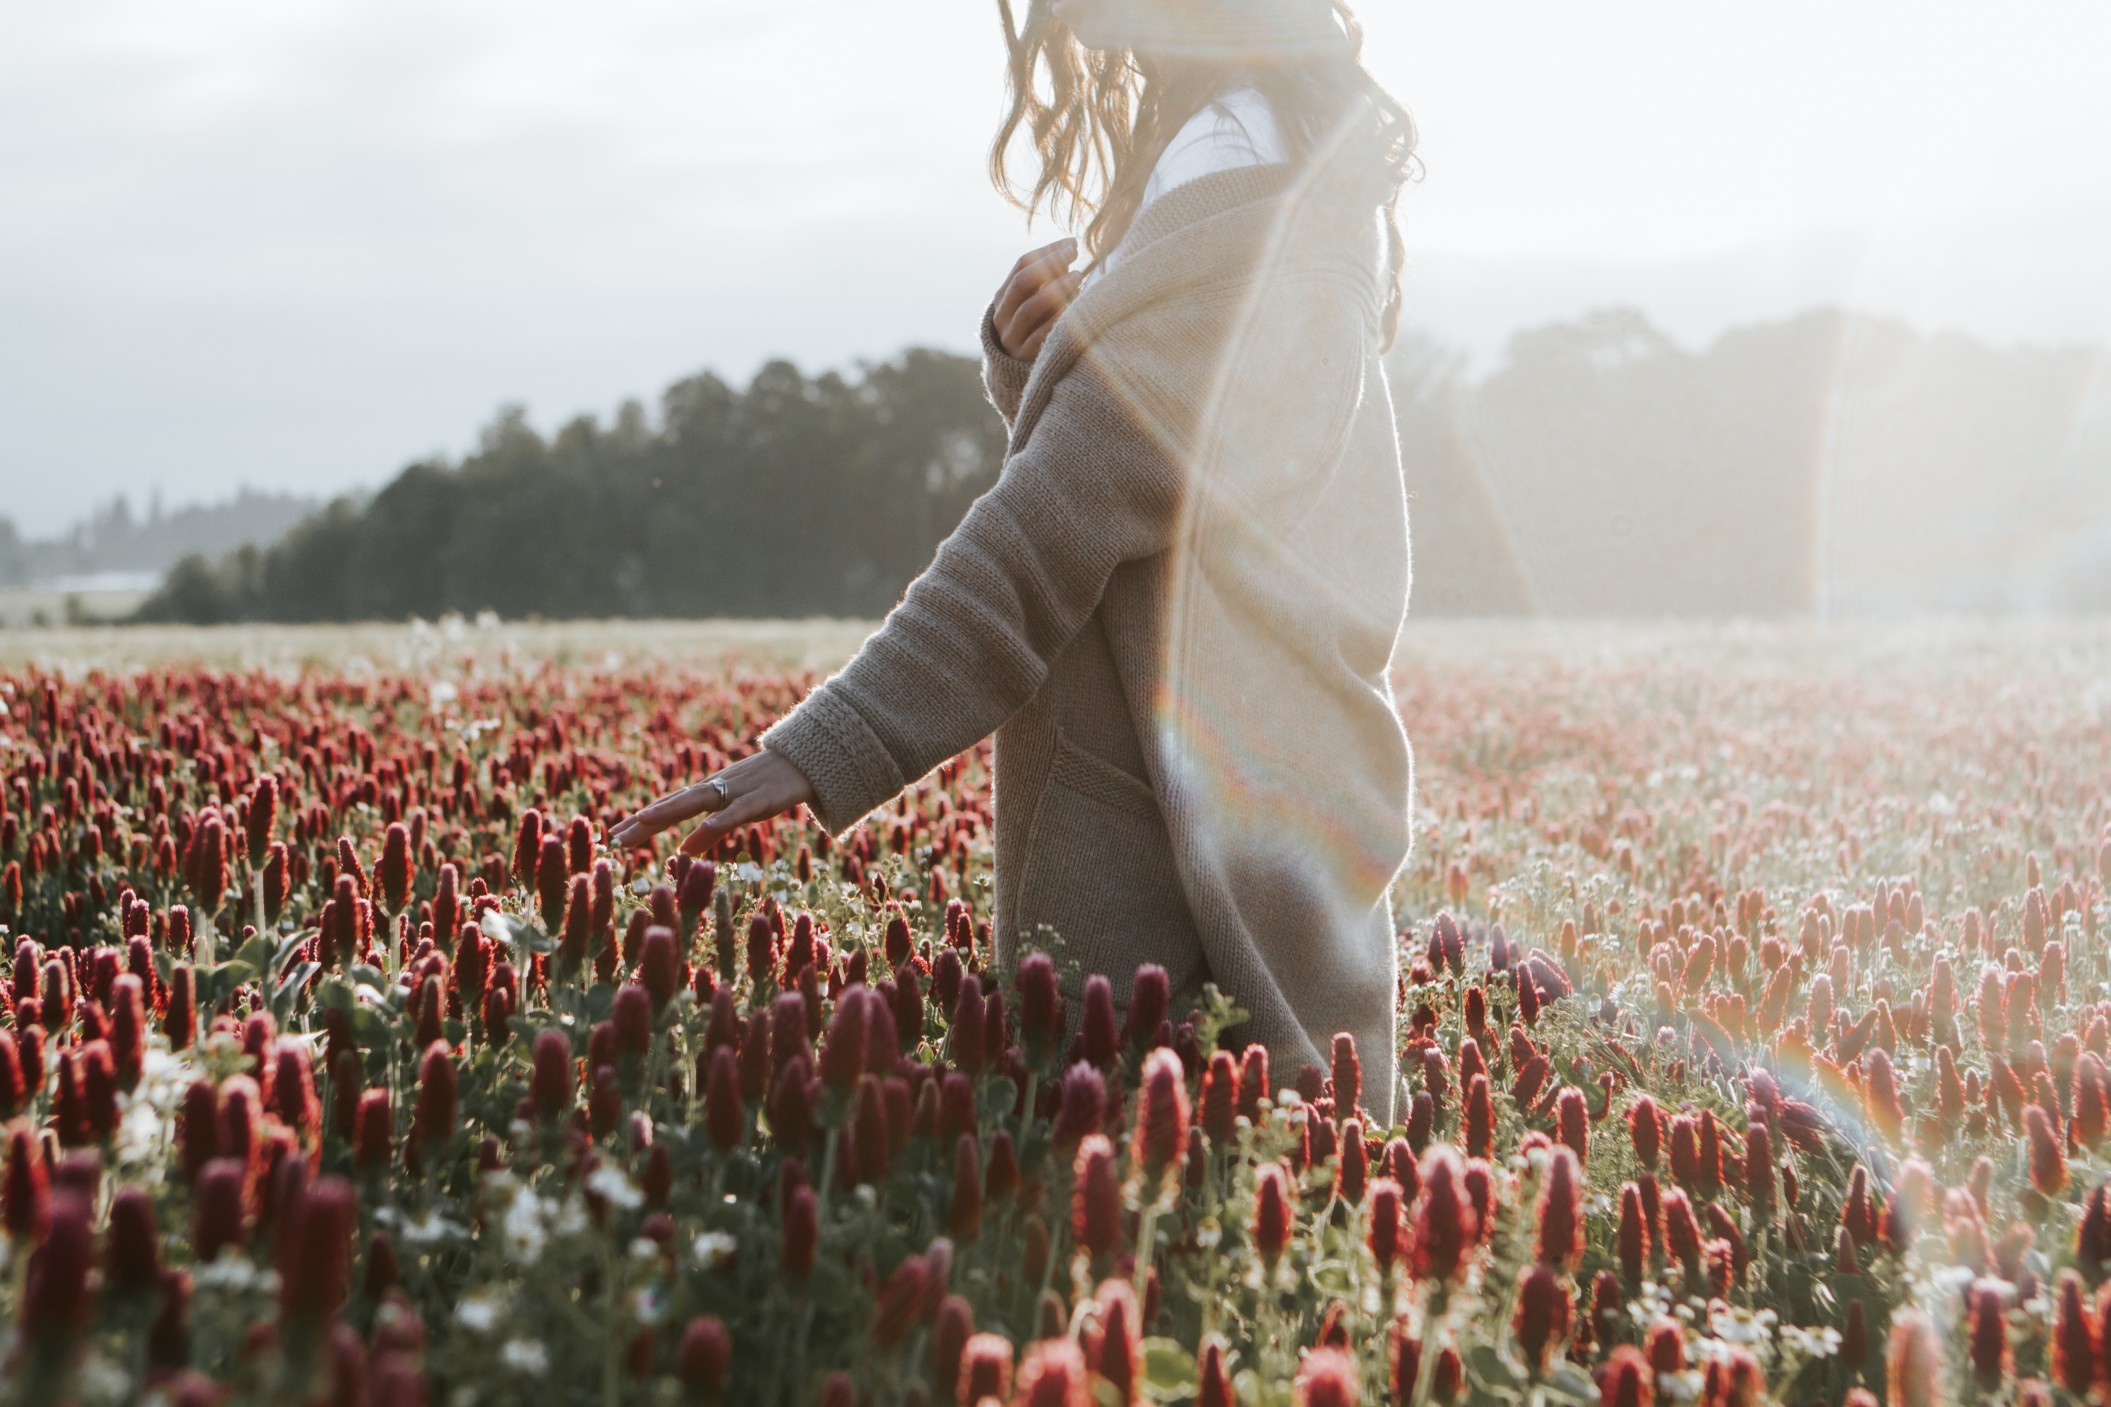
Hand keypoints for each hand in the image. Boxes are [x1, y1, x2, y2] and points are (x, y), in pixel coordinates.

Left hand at [605, 749, 816, 856]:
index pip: (668, 807)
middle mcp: (715, 788)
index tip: (613, 835)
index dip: (641, 821)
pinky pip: (733, 814)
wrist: (806, 761)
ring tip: (641, 823)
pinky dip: (714, 824)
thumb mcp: (736, 808)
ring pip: (695, 803)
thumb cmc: (770, 786)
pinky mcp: (759, 800)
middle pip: (673, 805)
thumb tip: (685, 849)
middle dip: (643, 821)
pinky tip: (698, 834)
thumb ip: (711, 827)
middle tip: (614, 837)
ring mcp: (736, 792)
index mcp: (709, 792)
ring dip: (667, 813)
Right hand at [994, 236, 1084, 359]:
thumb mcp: (1038, 303)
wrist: (1019, 375)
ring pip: (1030, 308)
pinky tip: (1074, 309)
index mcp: (1003, 297)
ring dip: (1056, 289)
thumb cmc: (1038, 330)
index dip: (1048, 251)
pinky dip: (1057, 320)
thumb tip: (1070, 246)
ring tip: (1079, 277)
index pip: (1022, 264)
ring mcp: (1011, 338)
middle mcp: (1002, 315)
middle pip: (1023, 282)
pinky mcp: (1023, 358)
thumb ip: (1050, 279)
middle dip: (1050, 264)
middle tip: (1074, 254)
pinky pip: (1040, 337)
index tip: (1071, 243)